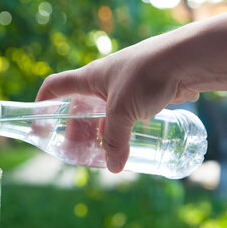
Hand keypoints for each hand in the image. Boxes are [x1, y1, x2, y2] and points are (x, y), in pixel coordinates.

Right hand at [36, 32, 197, 172]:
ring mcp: (124, 86)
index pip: (55, 86)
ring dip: (100, 131)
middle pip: (79, 106)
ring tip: (103, 152)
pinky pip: (125, 113)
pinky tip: (129, 142)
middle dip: (76, 129)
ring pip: (104, 112)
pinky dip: (122, 128)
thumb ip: (116, 141)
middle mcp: (103, 80)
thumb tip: (114, 168)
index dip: (42, 102)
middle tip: (78, 150)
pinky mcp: (143, 92)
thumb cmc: (147, 76)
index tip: (39, 122)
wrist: (187, 59)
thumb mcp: (123, 111)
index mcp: (89, 77)